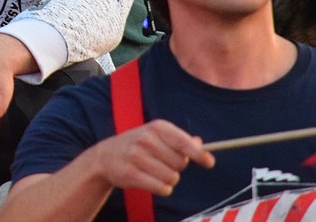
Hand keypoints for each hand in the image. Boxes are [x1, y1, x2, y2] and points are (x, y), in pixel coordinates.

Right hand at [90, 120, 213, 195]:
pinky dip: (162, 189)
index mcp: (157, 127)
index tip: (209, 162)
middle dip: (177, 167)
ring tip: (155, 172)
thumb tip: (200, 144)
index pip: (184, 142)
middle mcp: (146, 139)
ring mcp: (137, 156)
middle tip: (163, 163)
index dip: (199, 154)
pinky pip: (162, 188)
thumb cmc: (138, 145)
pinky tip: (152, 181)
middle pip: (181, 163)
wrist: (105, 156)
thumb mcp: (156, 135)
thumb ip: (180, 139)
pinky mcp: (131, 174)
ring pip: (172, 178)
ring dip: (169, 180)